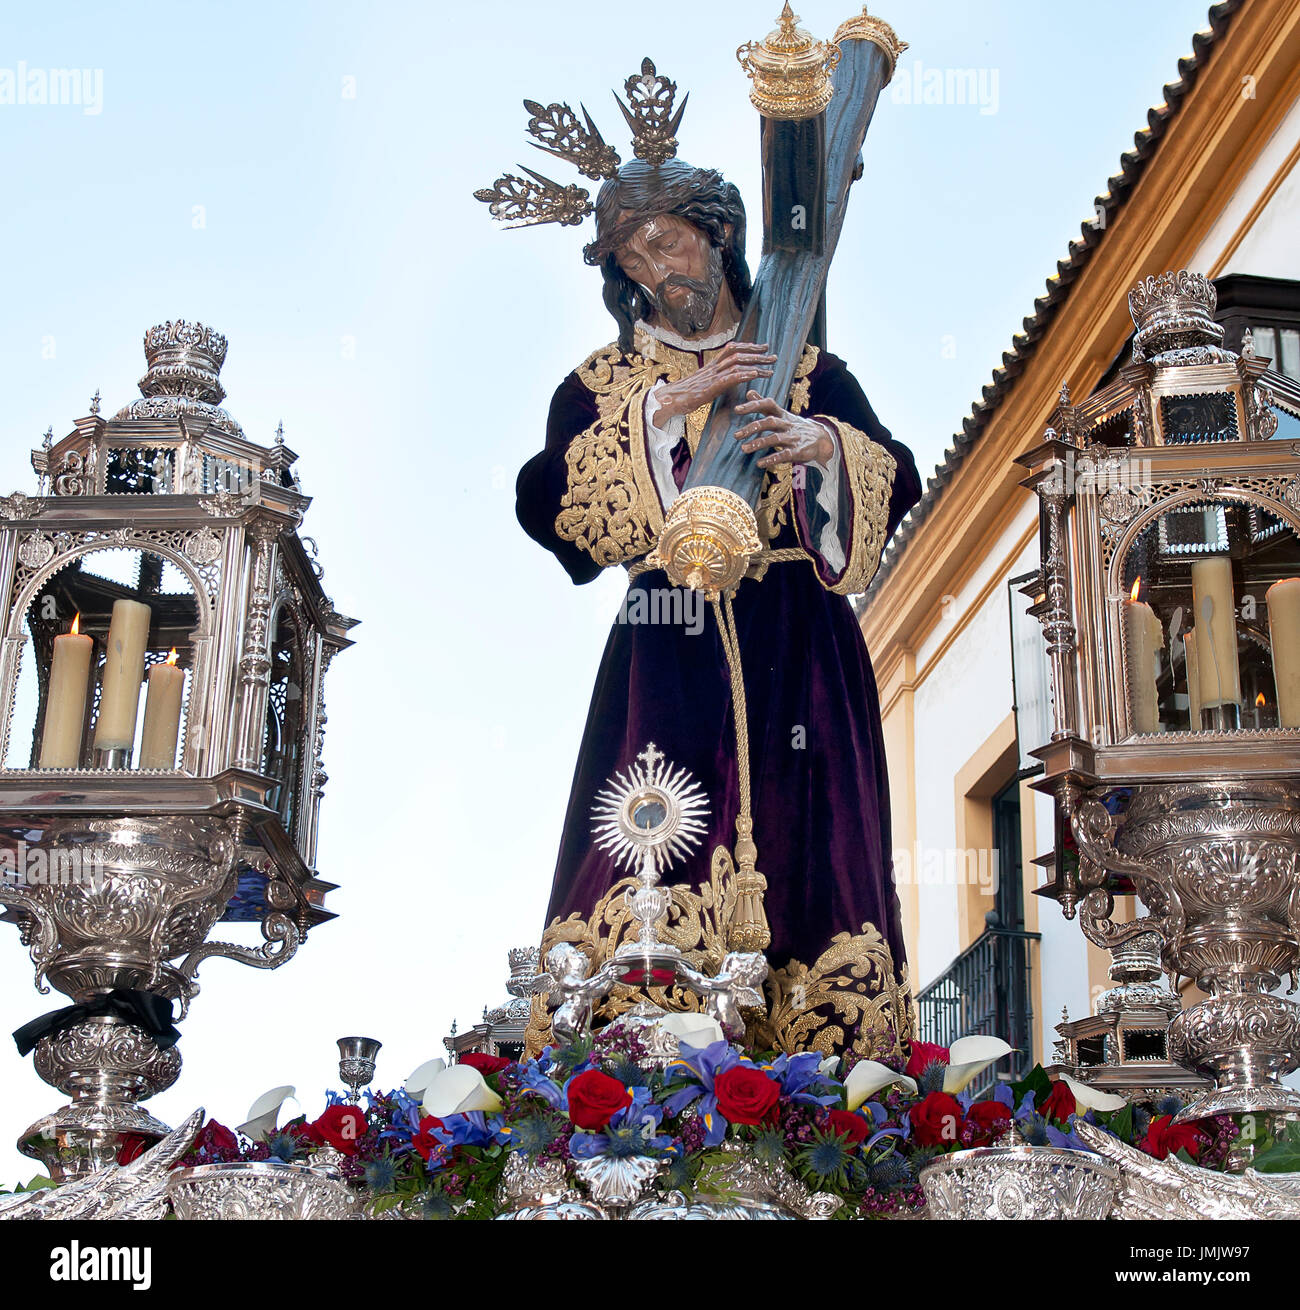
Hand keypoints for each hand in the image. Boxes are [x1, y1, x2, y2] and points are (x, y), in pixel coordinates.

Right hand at [651, 341, 776, 421]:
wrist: (668, 401)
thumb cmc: (682, 396)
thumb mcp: (700, 386)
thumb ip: (713, 381)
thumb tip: (723, 382)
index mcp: (710, 366)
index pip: (732, 349)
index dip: (748, 347)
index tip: (761, 348)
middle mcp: (712, 367)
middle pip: (738, 353)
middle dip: (757, 353)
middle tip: (772, 355)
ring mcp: (711, 376)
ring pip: (737, 363)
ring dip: (756, 363)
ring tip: (770, 367)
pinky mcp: (710, 387)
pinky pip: (729, 377)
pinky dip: (744, 374)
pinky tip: (755, 374)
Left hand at [734, 391, 833, 468]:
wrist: (821, 439)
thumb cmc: (795, 426)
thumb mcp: (781, 414)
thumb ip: (764, 404)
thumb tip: (749, 392)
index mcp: (782, 414)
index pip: (768, 404)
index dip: (754, 405)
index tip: (737, 410)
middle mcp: (787, 424)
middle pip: (770, 422)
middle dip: (752, 427)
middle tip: (736, 435)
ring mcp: (793, 438)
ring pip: (775, 439)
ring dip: (758, 443)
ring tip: (744, 449)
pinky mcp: (798, 452)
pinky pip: (784, 455)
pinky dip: (771, 459)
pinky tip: (759, 463)